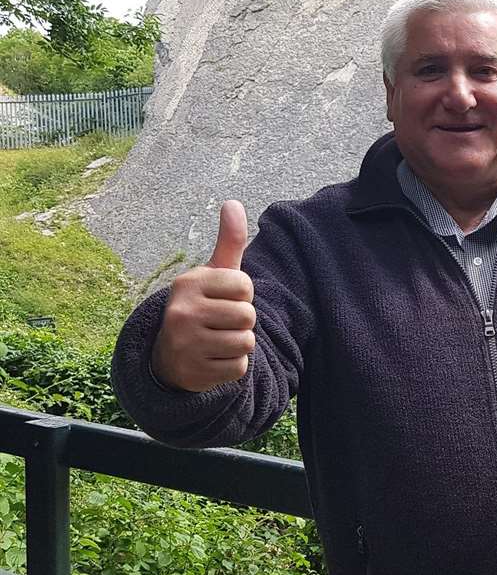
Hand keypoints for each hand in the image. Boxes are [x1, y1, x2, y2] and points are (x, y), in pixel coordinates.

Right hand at [151, 200, 256, 391]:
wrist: (170, 355)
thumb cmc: (202, 306)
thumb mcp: (213, 274)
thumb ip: (229, 241)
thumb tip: (232, 202)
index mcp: (188, 283)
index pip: (244, 286)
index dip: (241, 295)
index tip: (222, 299)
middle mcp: (180, 311)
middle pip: (248, 316)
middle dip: (241, 322)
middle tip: (219, 323)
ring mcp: (184, 344)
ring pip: (246, 343)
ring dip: (238, 345)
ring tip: (216, 340)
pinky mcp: (192, 372)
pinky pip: (239, 368)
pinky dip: (232, 366)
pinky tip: (212, 359)